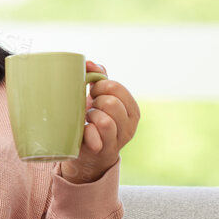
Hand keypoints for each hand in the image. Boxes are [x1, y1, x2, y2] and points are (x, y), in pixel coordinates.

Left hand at [57, 61, 138, 184]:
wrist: (89, 154)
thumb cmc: (95, 120)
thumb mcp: (101, 98)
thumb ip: (99, 78)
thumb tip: (90, 63)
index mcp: (132, 110)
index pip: (117, 88)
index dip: (100, 86)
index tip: (94, 92)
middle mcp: (130, 127)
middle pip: (111, 103)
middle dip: (95, 102)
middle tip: (90, 108)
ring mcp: (117, 141)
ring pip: (104, 120)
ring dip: (90, 117)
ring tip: (88, 121)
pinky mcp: (102, 152)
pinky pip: (94, 137)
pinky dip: (86, 132)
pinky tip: (85, 133)